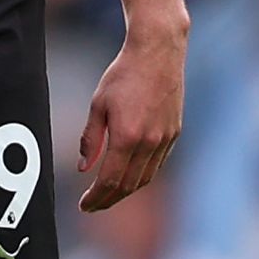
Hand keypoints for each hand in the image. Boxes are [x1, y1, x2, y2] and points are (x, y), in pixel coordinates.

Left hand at [76, 28, 183, 211]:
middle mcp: (149, 142)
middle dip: (108, 200)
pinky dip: (142, 176)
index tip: (84, 206)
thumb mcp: (98, 104)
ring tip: (108, 195)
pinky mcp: (174, 133)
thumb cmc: (124, 74)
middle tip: (92, 206)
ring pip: (145, 178)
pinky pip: (157, 164)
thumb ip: (90, 139)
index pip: (110, 180)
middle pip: (128, 186)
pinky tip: (130, 176)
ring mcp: (165, 139)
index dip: (96, 198)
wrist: (158, 52)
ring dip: (126, 191)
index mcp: (127, 136)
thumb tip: (84, 168)